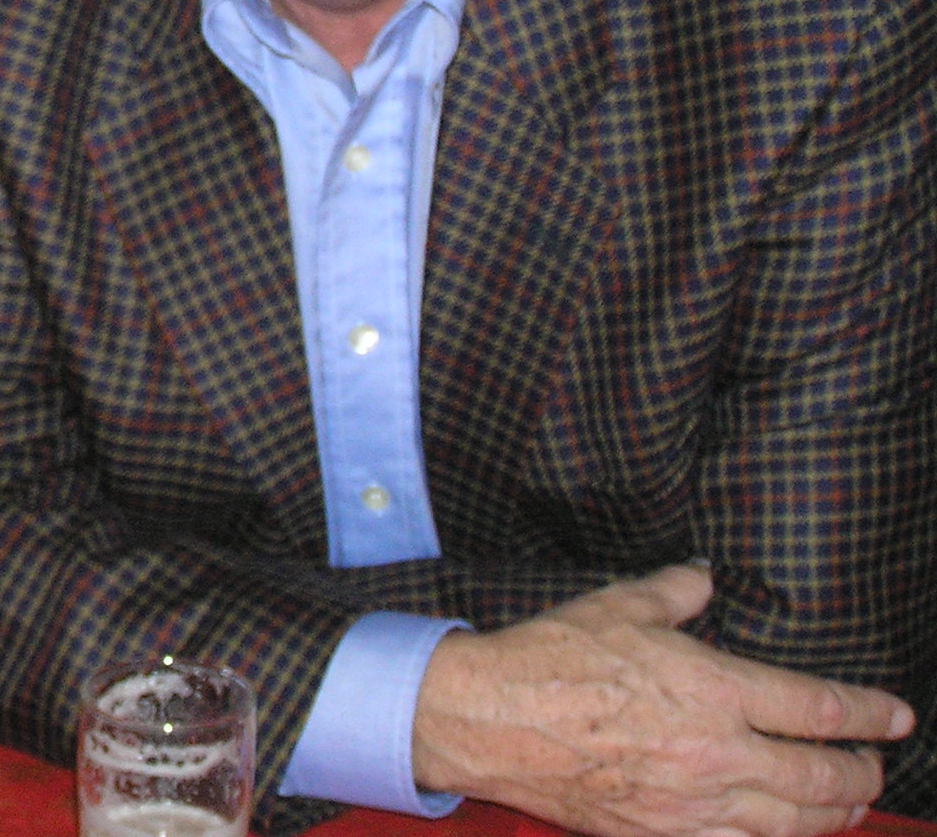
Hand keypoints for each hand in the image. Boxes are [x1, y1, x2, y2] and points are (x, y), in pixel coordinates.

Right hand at [413, 564, 914, 836]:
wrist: (492, 720)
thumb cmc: (550, 658)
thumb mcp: (616, 606)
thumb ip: (673, 593)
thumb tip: (703, 576)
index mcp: (713, 690)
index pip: (819, 709)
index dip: (870, 715)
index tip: (896, 717)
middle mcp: (717, 754)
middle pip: (822, 779)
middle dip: (861, 774)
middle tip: (873, 765)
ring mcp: (693, 803)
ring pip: (794, 825)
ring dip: (833, 815)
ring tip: (846, 804)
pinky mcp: (663, 833)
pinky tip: (782, 832)